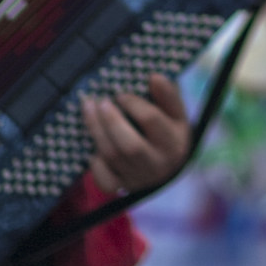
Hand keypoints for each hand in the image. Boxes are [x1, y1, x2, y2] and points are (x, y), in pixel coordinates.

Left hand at [82, 73, 189, 195]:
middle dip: (111, 122)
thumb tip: (154, 77)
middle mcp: (157, 164)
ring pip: (113, 157)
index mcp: (174, 142)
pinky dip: (96, 162)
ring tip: (89, 109)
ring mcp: (138, 179)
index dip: (133, 105)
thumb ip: (168, 94)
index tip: (120, 93)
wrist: (167, 168)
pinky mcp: (123, 189)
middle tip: (101, 102)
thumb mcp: (176, 112)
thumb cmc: (169, 131)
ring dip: (97, 131)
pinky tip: (94, 146)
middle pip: (130, 145)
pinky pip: (104, 179)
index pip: (151, 121)